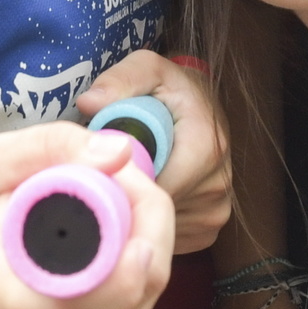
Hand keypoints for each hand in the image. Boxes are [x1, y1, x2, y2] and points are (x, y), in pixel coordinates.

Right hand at [0, 120, 176, 308]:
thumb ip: (49, 146)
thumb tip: (121, 152)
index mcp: (5, 305)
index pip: (83, 306)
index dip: (126, 256)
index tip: (135, 192)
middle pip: (132, 296)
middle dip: (149, 225)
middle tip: (126, 173)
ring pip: (145, 300)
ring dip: (148, 240)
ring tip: (116, 195)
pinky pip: (138, 308)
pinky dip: (140, 263)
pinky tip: (119, 230)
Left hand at [79, 50, 234, 253]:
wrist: (200, 105)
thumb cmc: (169, 88)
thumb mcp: (147, 70)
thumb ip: (120, 81)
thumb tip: (88, 103)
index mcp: (206, 147)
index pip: (152, 186)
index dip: (119, 181)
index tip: (97, 169)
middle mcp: (218, 185)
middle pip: (153, 211)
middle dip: (125, 197)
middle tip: (105, 175)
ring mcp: (216, 212)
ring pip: (158, 228)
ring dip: (137, 212)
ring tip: (126, 183)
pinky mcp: (209, 230)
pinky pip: (167, 238)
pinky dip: (149, 224)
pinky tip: (142, 200)